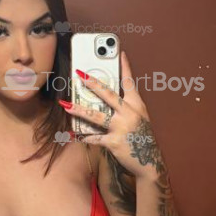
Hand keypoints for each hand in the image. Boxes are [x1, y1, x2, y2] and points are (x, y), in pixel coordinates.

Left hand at [59, 49, 160, 177]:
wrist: (150, 162)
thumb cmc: (143, 139)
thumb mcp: (140, 120)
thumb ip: (127, 109)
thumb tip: (109, 101)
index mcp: (136, 106)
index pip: (131, 83)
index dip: (126, 67)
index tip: (120, 53)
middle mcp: (129, 114)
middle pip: (108, 95)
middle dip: (92, 83)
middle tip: (80, 74)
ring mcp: (121, 128)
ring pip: (96, 116)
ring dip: (79, 110)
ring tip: (66, 105)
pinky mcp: (113, 142)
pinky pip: (94, 138)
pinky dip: (84, 136)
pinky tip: (74, 133)